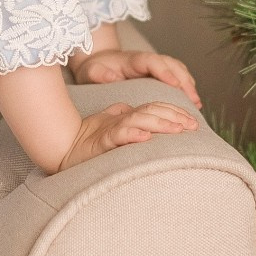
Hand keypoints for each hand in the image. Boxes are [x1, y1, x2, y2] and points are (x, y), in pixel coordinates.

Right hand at [57, 101, 198, 171]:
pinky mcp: (102, 139)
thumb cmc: (88, 139)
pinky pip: (119, 134)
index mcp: (127, 116)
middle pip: (152, 111)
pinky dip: (133, 134)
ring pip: (140, 120)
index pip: (155, 108)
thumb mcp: (113, 128)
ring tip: (178, 129)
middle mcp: (122, 119)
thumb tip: (146, 125)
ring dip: (160, 123)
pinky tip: (146, 137)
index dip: (174, 112)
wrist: (62, 147)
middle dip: (175, 117)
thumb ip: (128, 121)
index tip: (193, 122)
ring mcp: (112, 128)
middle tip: (193, 125)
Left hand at [66, 49, 200, 106]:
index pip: (152, 61)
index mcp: (133, 59)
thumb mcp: (89, 72)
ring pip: (177, 69)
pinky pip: (176, 75)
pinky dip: (186, 85)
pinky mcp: (157, 72)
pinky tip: (192, 101)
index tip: (175, 84)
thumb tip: (112, 77)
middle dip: (183, 81)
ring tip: (196, 103)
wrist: (97, 62)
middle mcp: (147, 60)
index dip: (164, 71)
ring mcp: (154, 65)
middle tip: (193, 100)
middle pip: (170, 65)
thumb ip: (98, 74)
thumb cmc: (94, 70)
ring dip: (188, 84)